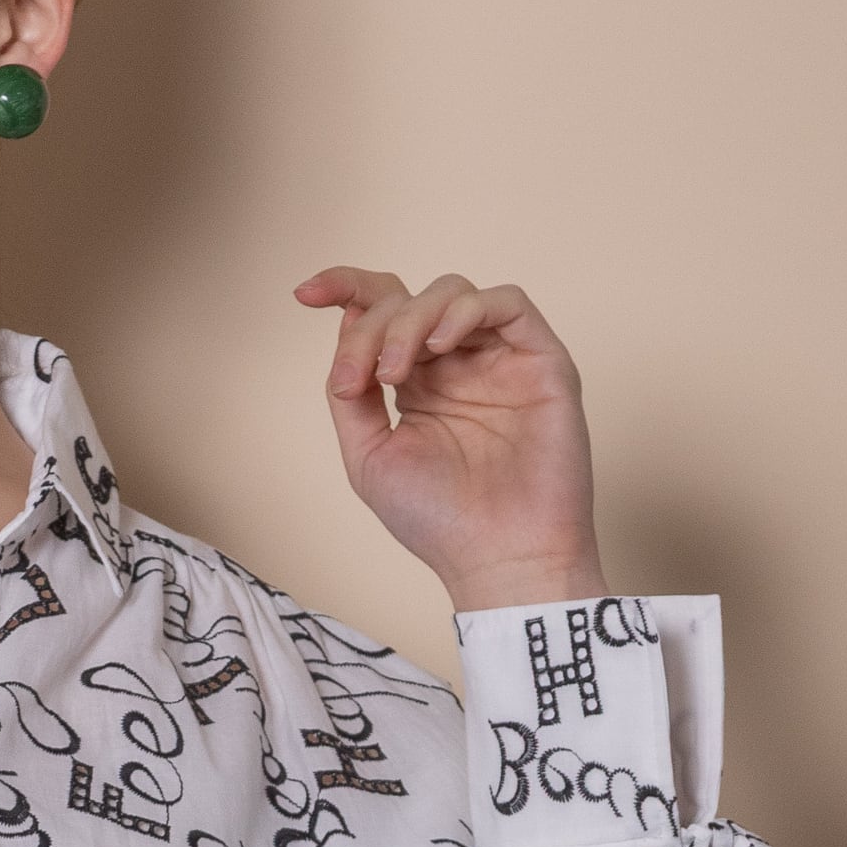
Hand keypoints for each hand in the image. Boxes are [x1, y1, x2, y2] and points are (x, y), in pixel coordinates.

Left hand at [292, 266, 610, 612]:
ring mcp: (499, 360)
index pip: (382, 313)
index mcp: (417, 383)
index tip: (304, 295)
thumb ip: (352, 392)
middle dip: (373, 327)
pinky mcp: (542, 361)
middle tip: (363, 378)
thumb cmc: (439, 520)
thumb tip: (343, 327)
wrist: (498, 557)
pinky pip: (508, 303)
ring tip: (395, 372)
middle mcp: (458, 364)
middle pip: (409, 300)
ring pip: (452, 293)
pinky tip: (440, 348)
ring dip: (412, 320)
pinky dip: (466, 312)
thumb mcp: (368, 453)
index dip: (345, 289)